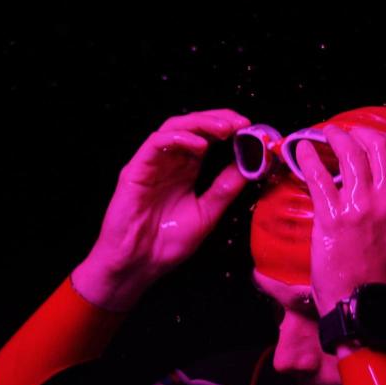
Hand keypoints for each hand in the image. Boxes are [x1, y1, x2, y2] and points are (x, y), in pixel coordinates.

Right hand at [73, 109, 250, 310]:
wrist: (139, 264)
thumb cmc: (167, 243)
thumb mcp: (207, 213)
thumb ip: (225, 188)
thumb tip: (249, 165)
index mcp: (185, 171)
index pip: (206, 137)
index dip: (227, 128)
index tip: (250, 129)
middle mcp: (168, 162)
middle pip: (192, 126)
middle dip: (217, 119)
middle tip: (240, 123)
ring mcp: (151, 163)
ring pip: (174, 127)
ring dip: (201, 123)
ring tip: (225, 128)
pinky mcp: (135, 169)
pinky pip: (155, 143)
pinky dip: (179, 138)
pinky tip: (200, 146)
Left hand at [297, 126, 385, 315]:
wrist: (363, 305)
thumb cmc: (378, 276)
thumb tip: (378, 188)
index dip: (382, 138)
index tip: (366, 138)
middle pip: (378, 146)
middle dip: (357, 132)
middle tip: (341, 132)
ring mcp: (360, 208)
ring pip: (349, 154)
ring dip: (333, 138)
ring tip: (322, 135)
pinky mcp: (332, 218)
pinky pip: (318, 176)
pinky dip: (308, 158)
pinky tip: (301, 152)